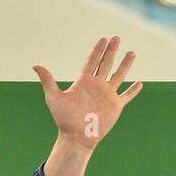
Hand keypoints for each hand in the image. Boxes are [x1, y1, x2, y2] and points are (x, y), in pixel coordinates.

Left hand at [33, 36, 142, 154]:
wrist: (76, 137)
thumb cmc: (64, 119)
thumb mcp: (54, 98)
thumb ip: (47, 80)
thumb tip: (35, 65)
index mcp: (84, 82)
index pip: (92, 61)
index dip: (97, 50)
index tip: (103, 38)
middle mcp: (97, 86)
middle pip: (106, 63)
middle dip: (111, 50)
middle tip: (116, 37)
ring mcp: (107, 95)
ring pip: (119, 75)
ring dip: (125, 64)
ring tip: (131, 52)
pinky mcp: (115, 106)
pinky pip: (126, 96)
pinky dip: (133, 90)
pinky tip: (139, 83)